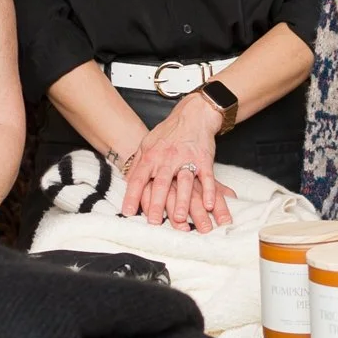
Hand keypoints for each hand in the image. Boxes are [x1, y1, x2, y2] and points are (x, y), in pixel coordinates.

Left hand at [121, 97, 230, 231]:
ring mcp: (187, 159)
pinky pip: (207, 178)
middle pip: (161, 183)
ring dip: (182, 201)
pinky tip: (208, 205)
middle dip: (157, 204)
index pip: (138, 178)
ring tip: (180, 218)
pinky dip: (209, 191)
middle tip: (154, 223)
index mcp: (151, 155)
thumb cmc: (169, 132)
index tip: (127, 212)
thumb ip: (138, 163)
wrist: (193, 114)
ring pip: (184, 182)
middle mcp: (168, 158)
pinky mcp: (204, 160)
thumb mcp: (148, 143)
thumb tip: (127, 182)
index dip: (132, 195)